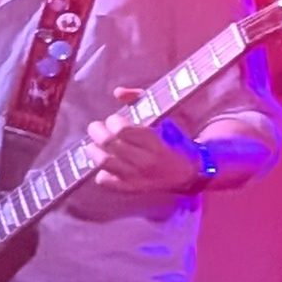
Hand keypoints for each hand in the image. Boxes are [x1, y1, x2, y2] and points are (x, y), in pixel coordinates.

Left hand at [82, 87, 209, 198]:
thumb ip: (141, 99)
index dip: (113, 121)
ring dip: (93, 150)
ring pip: (103, 161)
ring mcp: (136, 177)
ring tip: (95, 144)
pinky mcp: (130, 188)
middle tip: (97, 128)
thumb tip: (118, 92)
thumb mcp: (167, 116)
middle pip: (109, 144)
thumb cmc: (176, 142)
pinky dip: (100, 171)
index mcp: (155, 143)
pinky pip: (105, 180)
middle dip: (97, 131)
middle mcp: (145, 161)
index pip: (123, 130)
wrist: (187, 174)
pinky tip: (106, 165)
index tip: (115, 120)